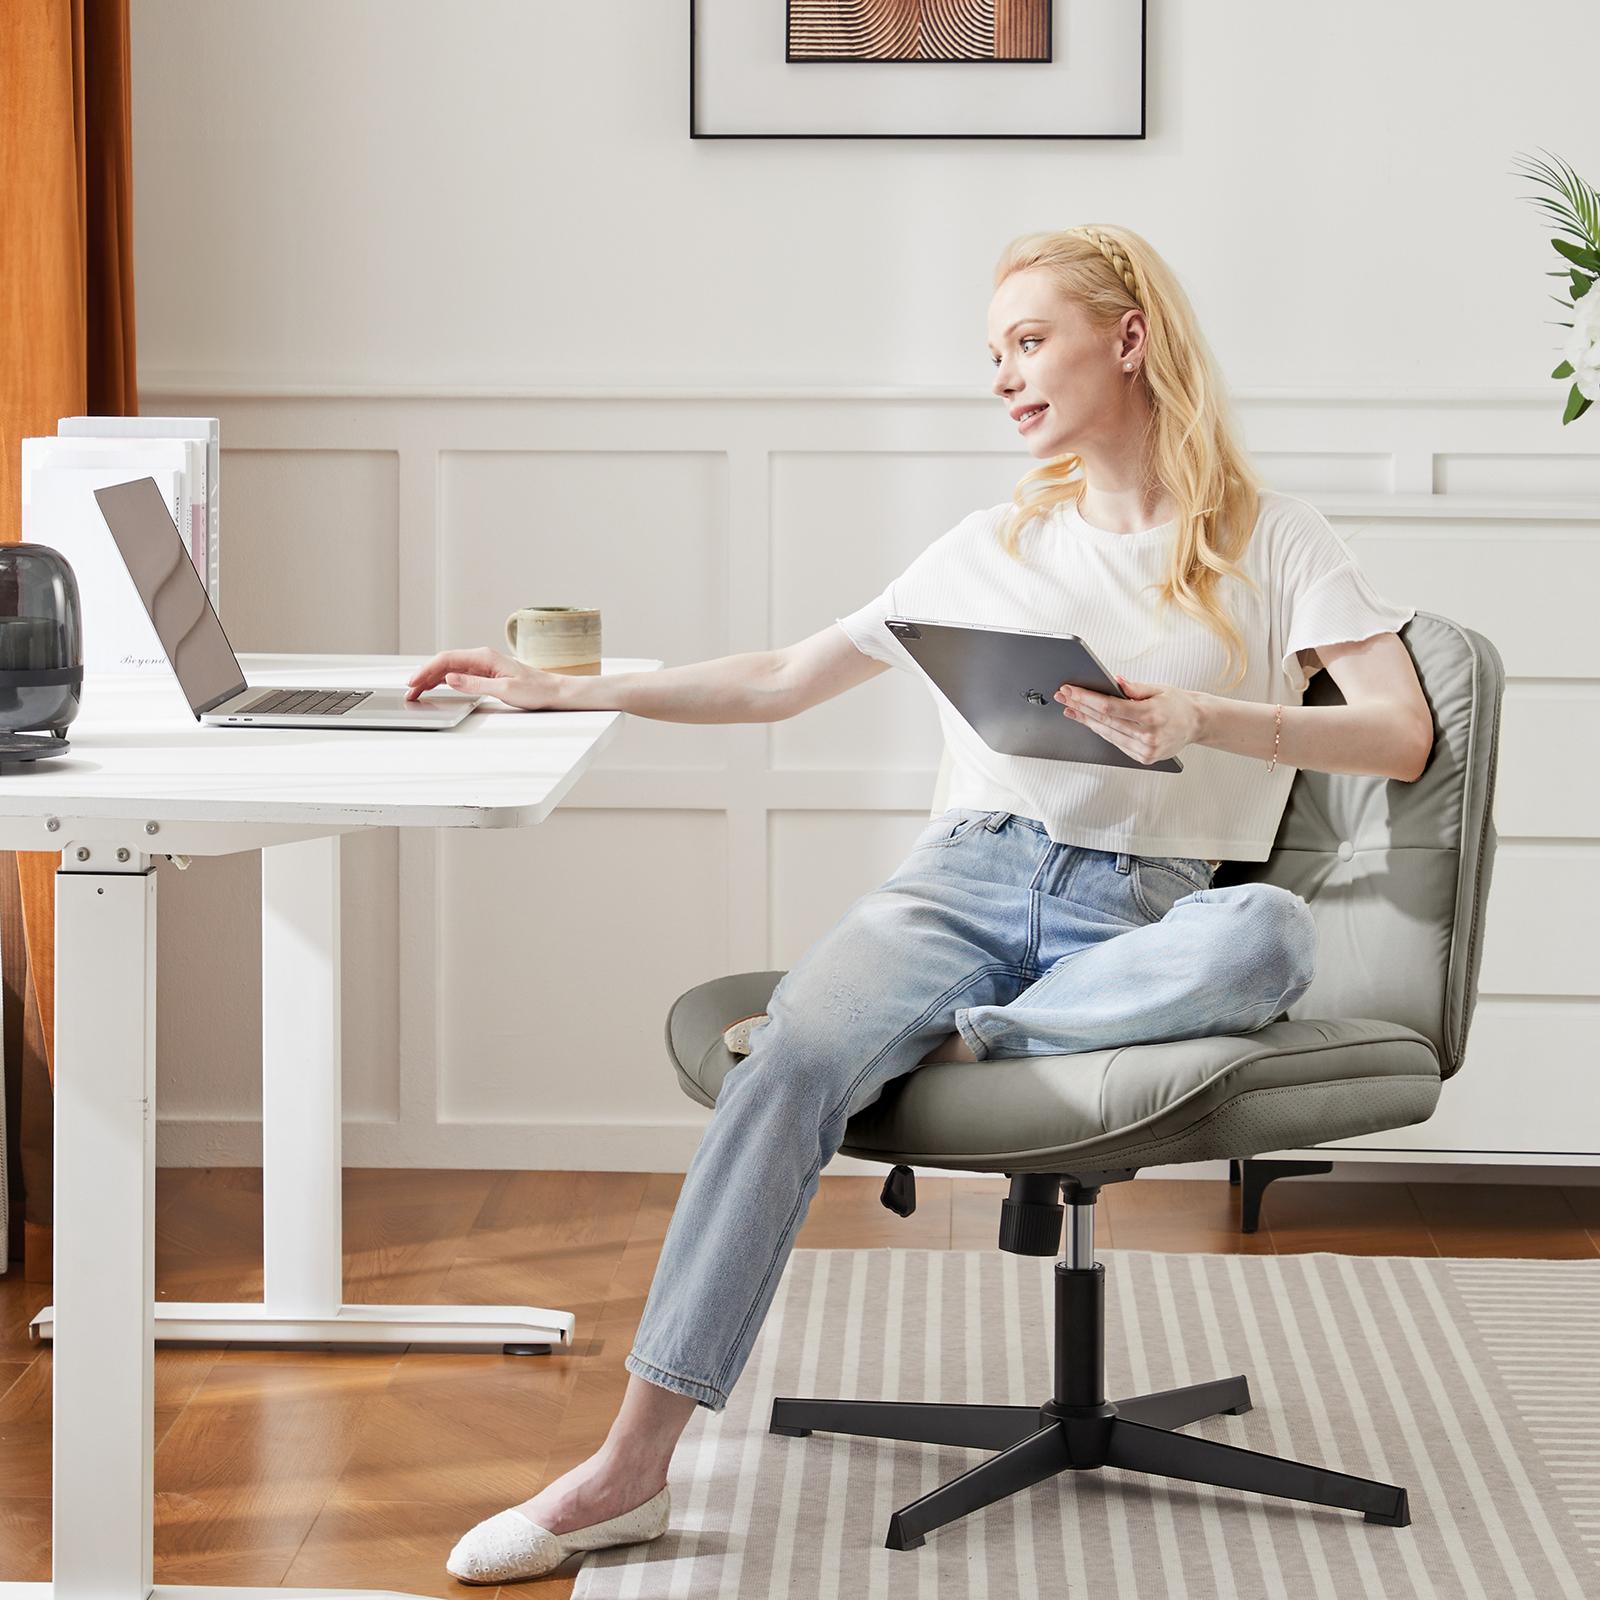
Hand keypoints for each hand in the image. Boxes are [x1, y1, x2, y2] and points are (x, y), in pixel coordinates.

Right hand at [404, 646, 564, 710]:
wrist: (553, 691)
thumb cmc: (534, 690)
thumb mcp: (504, 689)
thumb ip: (475, 684)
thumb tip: (450, 678)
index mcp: (484, 657)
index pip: (447, 660)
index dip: (427, 671)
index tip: (413, 682)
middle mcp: (481, 658)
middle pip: (444, 663)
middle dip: (424, 675)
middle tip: (408, 690)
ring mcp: (482, 665)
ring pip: (449, 668)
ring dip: (431, 679)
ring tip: (416, 691)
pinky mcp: (485, 674)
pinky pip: (458, 674)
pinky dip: (443, 681)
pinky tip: (434, 687)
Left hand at [1055, 673, 1204, 764]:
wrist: (1196, 723)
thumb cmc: (1178, 704)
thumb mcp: (1158, 689)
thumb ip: (1134, 687)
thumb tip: (1114, 682)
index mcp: (1152, 715)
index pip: (1110, 708)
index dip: (1086, 699)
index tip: (1070, 690)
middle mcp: (1148, 736)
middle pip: (1104, 721)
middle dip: (1080, 707)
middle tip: (1063, 696)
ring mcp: (1145, 750)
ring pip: (1107, 734)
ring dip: (1086, 720)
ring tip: (1070, 708)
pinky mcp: (1143, 757)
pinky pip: (1115, 742)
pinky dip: (1101, 730)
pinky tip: (1089, 721)